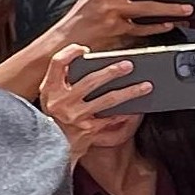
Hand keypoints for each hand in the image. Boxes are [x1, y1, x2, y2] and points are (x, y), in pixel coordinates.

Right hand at [38, 41, 144, 156]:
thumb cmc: (54, 116)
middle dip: (112, 72)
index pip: (57, 63)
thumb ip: (60, 78)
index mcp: (50, 89)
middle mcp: (62, 102)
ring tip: (146, 85)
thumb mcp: (49, 95)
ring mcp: (76, 117)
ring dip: (129, 92)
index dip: (70, 53)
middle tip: (129, 65)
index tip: (83, 49)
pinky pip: (112, 119)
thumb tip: (81, 57)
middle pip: (90, 81)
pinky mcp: (89, 130)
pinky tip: (139, 108)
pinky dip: (126, 113)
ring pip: (107, 100)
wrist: (52, 146)